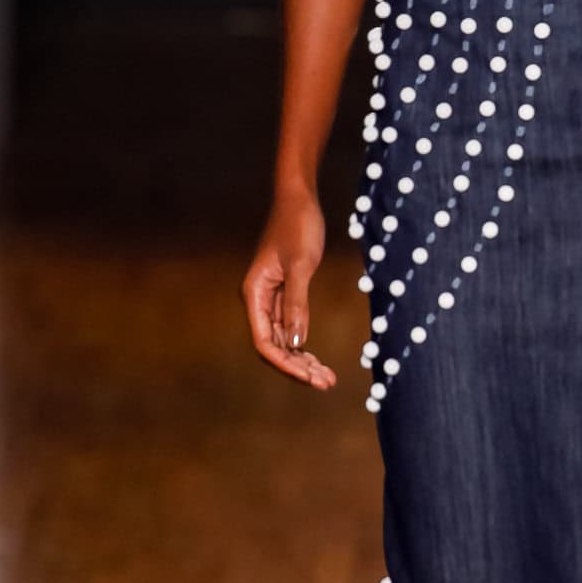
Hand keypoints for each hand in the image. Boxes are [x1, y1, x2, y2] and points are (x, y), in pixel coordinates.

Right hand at [242, 185, 336, 389]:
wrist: (299, 199)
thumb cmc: (298, 225)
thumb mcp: (302, 264)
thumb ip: (298, 303)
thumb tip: (298, 343)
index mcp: (254, 294)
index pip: (265, 343)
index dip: (286, 364)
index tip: (310, 377)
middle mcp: (257, 300)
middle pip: (274, 346)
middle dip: (298, 368)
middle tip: (326, 383)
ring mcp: (270, 298)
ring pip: (283, 340)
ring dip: (303, 360)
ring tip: (327, 379)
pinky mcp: (284, 292)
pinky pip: (291, 327)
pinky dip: (304, 344)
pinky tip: (318, 359)